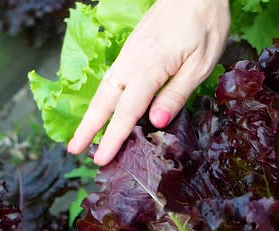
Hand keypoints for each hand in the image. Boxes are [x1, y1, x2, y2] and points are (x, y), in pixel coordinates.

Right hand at [67, 0, 229, 165]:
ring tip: (82, 134)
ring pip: (104, 87)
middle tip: (73, 150)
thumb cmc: (205, 24)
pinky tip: (103, 106)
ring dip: (91, 112)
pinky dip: (103, 96)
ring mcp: (129, 52)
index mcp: (150, 67)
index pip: (127, 111)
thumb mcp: (200, 64)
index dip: (113, 137)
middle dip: (87, 127)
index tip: (100, 159)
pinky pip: (112, 76)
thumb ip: (175, 94)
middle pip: (104, 99)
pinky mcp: (132, 47)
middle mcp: (132, 60)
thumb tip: (156, 123)